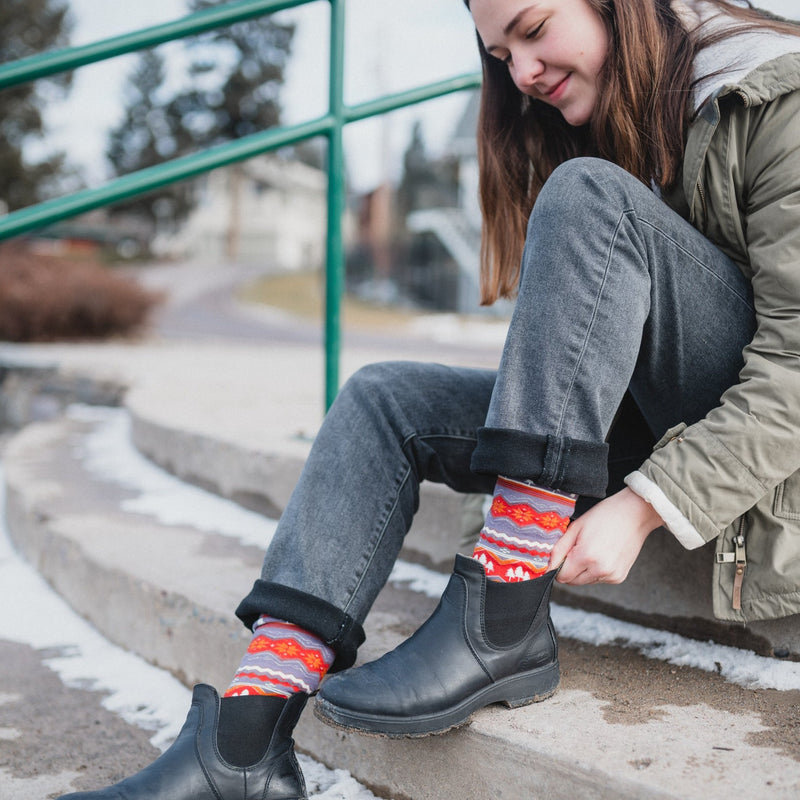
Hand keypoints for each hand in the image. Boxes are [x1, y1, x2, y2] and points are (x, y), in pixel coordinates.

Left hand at [550, 488, 664, 585]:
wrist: (635, 514)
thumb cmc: (604, 516)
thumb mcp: (576, 527)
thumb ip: (559, 549)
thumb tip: (548, 567)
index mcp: (587, 556)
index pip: (561, 576)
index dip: (558, 566)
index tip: (562, 554)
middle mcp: (600, 570)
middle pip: (572, 581)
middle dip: (570, 568)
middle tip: (578, 548)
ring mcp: (612, 575)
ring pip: (585, 581)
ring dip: (583, 570)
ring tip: (593, 549)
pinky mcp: (619, 577)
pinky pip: (598, 579)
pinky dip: (595, 570)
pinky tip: (602, 554)